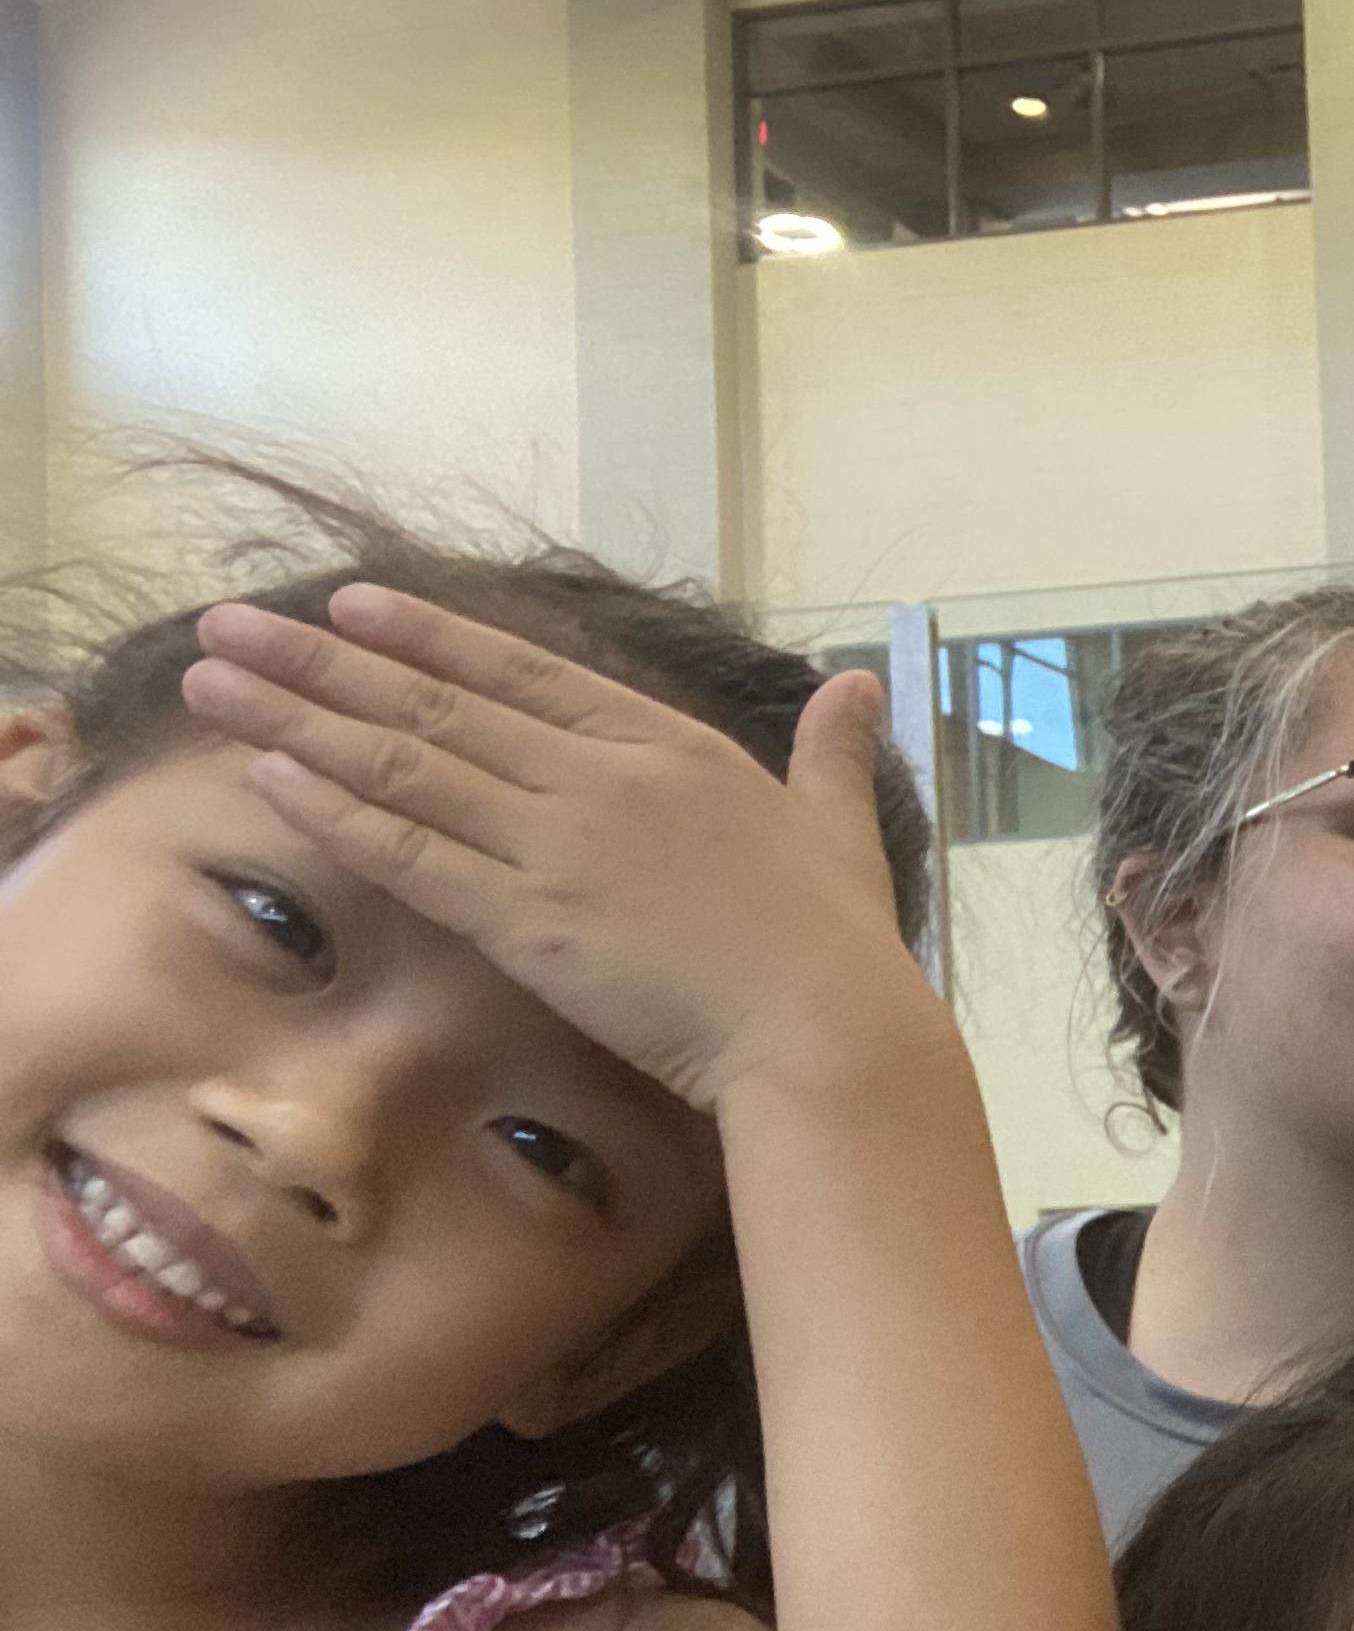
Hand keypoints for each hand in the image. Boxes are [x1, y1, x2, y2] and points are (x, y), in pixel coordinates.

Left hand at [183, 588, 939, 1112]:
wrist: (821, 1027)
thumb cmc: (838, 942)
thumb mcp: (838, 828)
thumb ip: (833, 753)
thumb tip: (863, 685)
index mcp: (671, 749)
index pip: (525, 675)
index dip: (429, 636)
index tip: (352, 603)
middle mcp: (598, 779)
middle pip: (435, 707)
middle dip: (322, 660)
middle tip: (232, 621)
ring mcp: (555, 846)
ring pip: (402, 767)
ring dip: (297, 717)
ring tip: (213, 678)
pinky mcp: (525, 922)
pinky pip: (409, 855)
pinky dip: (335, 810)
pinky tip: (270, 773)